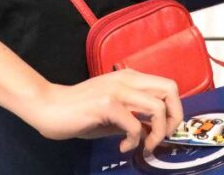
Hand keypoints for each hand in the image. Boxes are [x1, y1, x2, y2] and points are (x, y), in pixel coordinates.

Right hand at [20, 70, 182, 153]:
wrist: (49, 107)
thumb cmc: (78, 111)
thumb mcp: (113, 114)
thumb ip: (134, 117)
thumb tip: (153, 131)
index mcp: (131, 78)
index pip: (168, 86)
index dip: (174, 110)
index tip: (164, 130)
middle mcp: (128, 79)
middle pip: (171, 90)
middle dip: (174, 118)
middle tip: (160, 137)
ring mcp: (118, 90)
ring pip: (157, 108)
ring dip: (156, 133)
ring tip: (144, 146)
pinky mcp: (107, 104)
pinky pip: (134, 126)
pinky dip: (133, 141)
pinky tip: (122, 146)